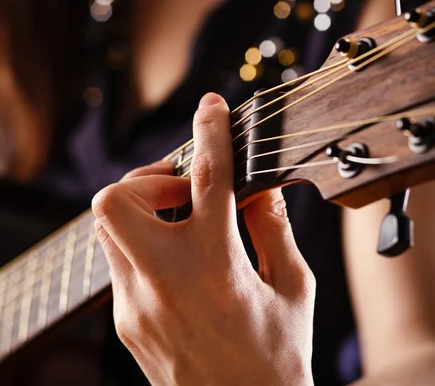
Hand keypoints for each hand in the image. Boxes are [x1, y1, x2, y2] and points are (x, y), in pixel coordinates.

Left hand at [92, 93, 315, 385]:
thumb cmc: (277, 360)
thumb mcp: (293, 286)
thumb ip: (274, 226)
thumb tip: (260, 185)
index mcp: (216, 270)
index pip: (209, 181)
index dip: (211, 133)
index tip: (212, 107)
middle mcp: (164, 284)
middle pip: (117, 200)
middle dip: (149, 178)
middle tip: (186, 190)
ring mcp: (135, 305)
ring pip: (109, 226)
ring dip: (144, 207)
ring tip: (184, 220)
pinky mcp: (124, 321)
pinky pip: (119, 258)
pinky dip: (144, 240)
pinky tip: (178, 257)